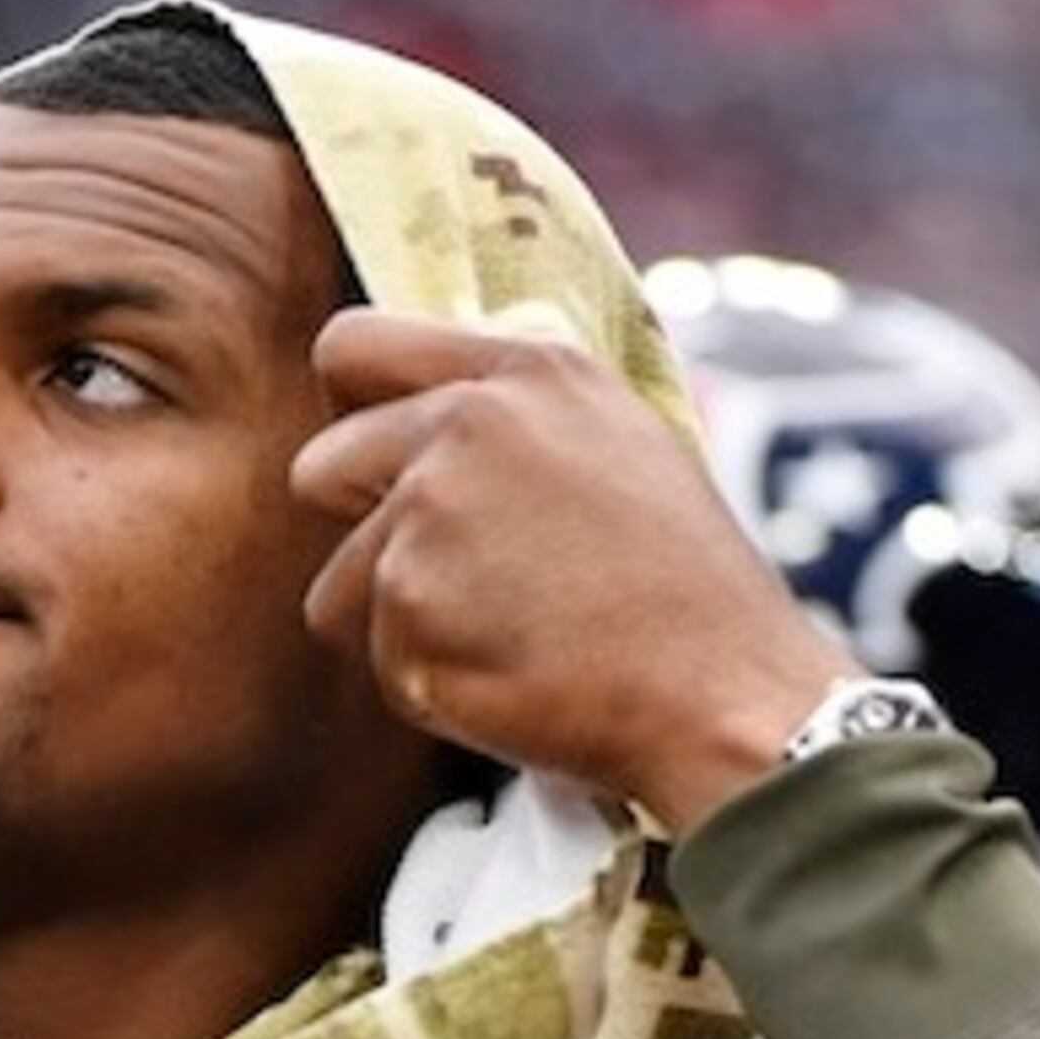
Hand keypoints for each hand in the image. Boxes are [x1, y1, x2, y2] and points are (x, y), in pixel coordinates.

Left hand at [291, 309, 849, 829]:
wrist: (722, 693)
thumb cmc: (688, 585)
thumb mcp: (620, 445)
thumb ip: (516, 415)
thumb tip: (428, 404)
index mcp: (524, 373)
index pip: (352, 346)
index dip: (350, 409)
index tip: (376, 459)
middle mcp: (463, 427)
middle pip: (317, 466)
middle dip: (361, 528)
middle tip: (448, 576)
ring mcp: (425, 518)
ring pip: (339, 585)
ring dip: (398, 623)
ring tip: (508, 637)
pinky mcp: (405, 611)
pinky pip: (378, 658)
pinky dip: (427, 682)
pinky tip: (513, 678)